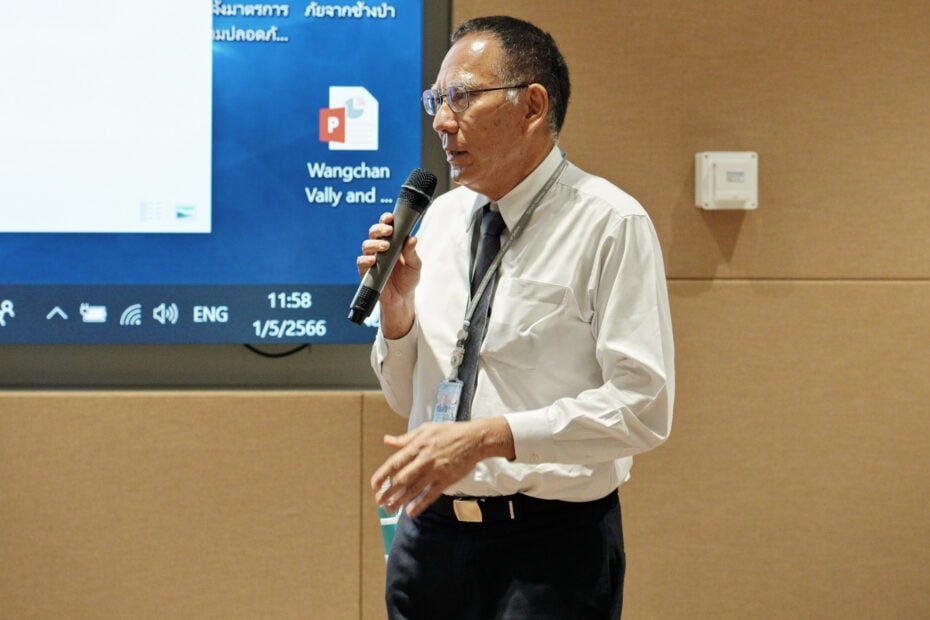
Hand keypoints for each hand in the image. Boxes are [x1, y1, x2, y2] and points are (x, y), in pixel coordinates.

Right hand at [357, 212, 419, 337]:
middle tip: (388, 232)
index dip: (385, 220)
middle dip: (379, 229)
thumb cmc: (408, 279)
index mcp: (392, 243)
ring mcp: (372, 259)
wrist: (402, 298)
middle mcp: (380, 248)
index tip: (390, 218)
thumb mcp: (415, 265)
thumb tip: (412, 239)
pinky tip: (373, 260)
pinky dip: (366, 260)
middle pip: (373, 232)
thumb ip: (412, 253)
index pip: (386, 227)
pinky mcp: (366, 271)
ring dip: (374, 244)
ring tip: (385, 247)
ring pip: (366, 245)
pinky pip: (361, 262)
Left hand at [371, 417, 515, 516]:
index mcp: (417, 446)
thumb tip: (387, 440)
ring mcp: (436, 471)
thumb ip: (405, 438)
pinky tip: (410, 512)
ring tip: (390, 509)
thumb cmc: (449, 432)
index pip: (395, 463)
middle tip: (379, 502)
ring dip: (400, 501)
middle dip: (388, 492)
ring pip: (414, 490)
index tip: (374, 485)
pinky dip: (419, 505)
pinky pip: (430, 495)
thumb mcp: (425, 429)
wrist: (474, 439)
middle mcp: (424, 460)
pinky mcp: (446, 480)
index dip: (382, 475)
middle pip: (402, 479)